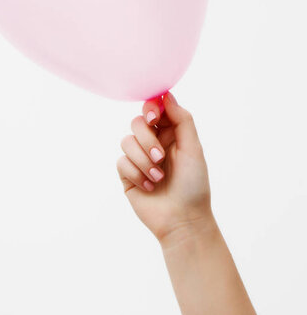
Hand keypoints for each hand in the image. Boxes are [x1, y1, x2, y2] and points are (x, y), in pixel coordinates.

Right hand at [116, 92, 211, 243]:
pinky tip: (149, 186)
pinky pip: (121, 161)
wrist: (182, 219)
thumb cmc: (193, 185)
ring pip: (126, 142)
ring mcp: (138, 158)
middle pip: (137, 123)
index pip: (154, 110)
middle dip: (147, 140)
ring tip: (158, 178)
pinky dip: (136, 174)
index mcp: (170, 134)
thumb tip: (166, 94)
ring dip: (143, 161)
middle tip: (161, 157)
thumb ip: (182, 120)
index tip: (154, 118)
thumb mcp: (193, 149)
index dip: (151, 109)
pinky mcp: (126, 173)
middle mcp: (152, 142)